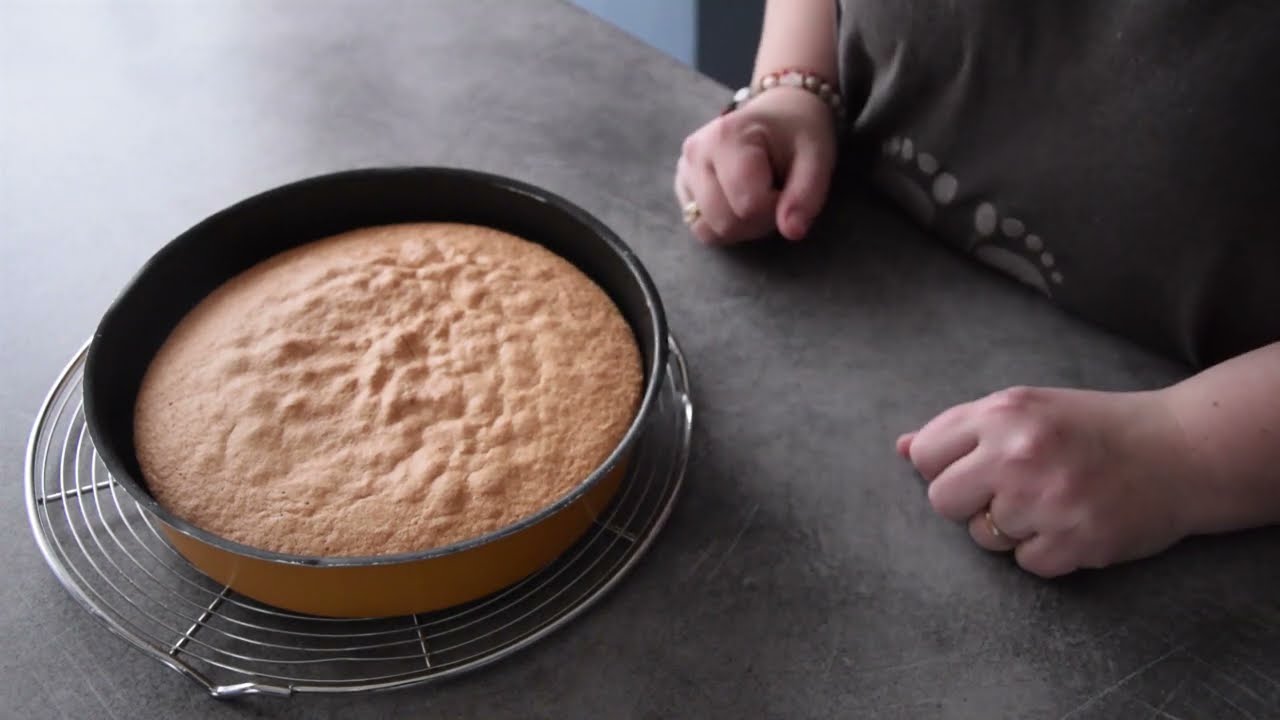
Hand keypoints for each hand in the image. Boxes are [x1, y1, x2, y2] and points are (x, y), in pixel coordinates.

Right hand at [674, 86, 836, 243]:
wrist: (779, 111)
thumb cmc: (798, 133)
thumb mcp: (817, 158)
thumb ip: (806, 195)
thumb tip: (792, 232)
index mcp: (727, 137)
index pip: (749, 206)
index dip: (776, 210)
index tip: (789, 188)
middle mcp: (696, 152)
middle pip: (724, 223)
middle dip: (757, 222)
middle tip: (776, 197)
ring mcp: (684, 168)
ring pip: (707, 230)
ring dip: (740, 228)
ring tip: (758, 200)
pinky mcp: (681, 183)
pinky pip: (699, 226)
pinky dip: (723, 225)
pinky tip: (740, 201)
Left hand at [897, 386, 1198, 577]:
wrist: (1180, 450)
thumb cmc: (1094, 428)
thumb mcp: (1026, 408)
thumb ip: (962, 428)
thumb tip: (901, 448)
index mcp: (1003, 412)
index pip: (925, 456)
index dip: (944, 467)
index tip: (975, 467)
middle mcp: (1018, 453)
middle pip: (942, 501)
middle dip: (970, 502)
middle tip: (1012, 489)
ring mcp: (1046, 499)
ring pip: (983, 537)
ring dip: (1011, 528)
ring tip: (1051, 501)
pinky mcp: (1074, 540)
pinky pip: (1025, 563)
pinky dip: (1046, 551)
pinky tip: (1072, 523)